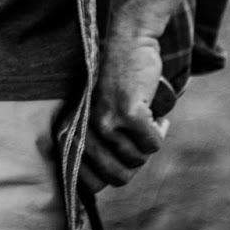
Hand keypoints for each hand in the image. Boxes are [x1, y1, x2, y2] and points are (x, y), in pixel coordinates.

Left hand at [79, 17, 169, 194]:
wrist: (128, 44)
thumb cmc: (114, 84)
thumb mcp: (95, 116)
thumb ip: (94, 148)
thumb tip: (108, 184)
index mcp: (70, 135)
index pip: (90, 185)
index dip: (112, 176)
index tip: (120, 156)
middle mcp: (84, 131)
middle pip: (119, 178)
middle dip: (134, 161)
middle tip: (136, 137)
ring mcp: (106, 122)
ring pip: (138, 160)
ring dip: (148, 142)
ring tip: (144, 118)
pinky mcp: (129, 114)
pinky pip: (152, 145)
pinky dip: (159, 131)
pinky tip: (155, 115)